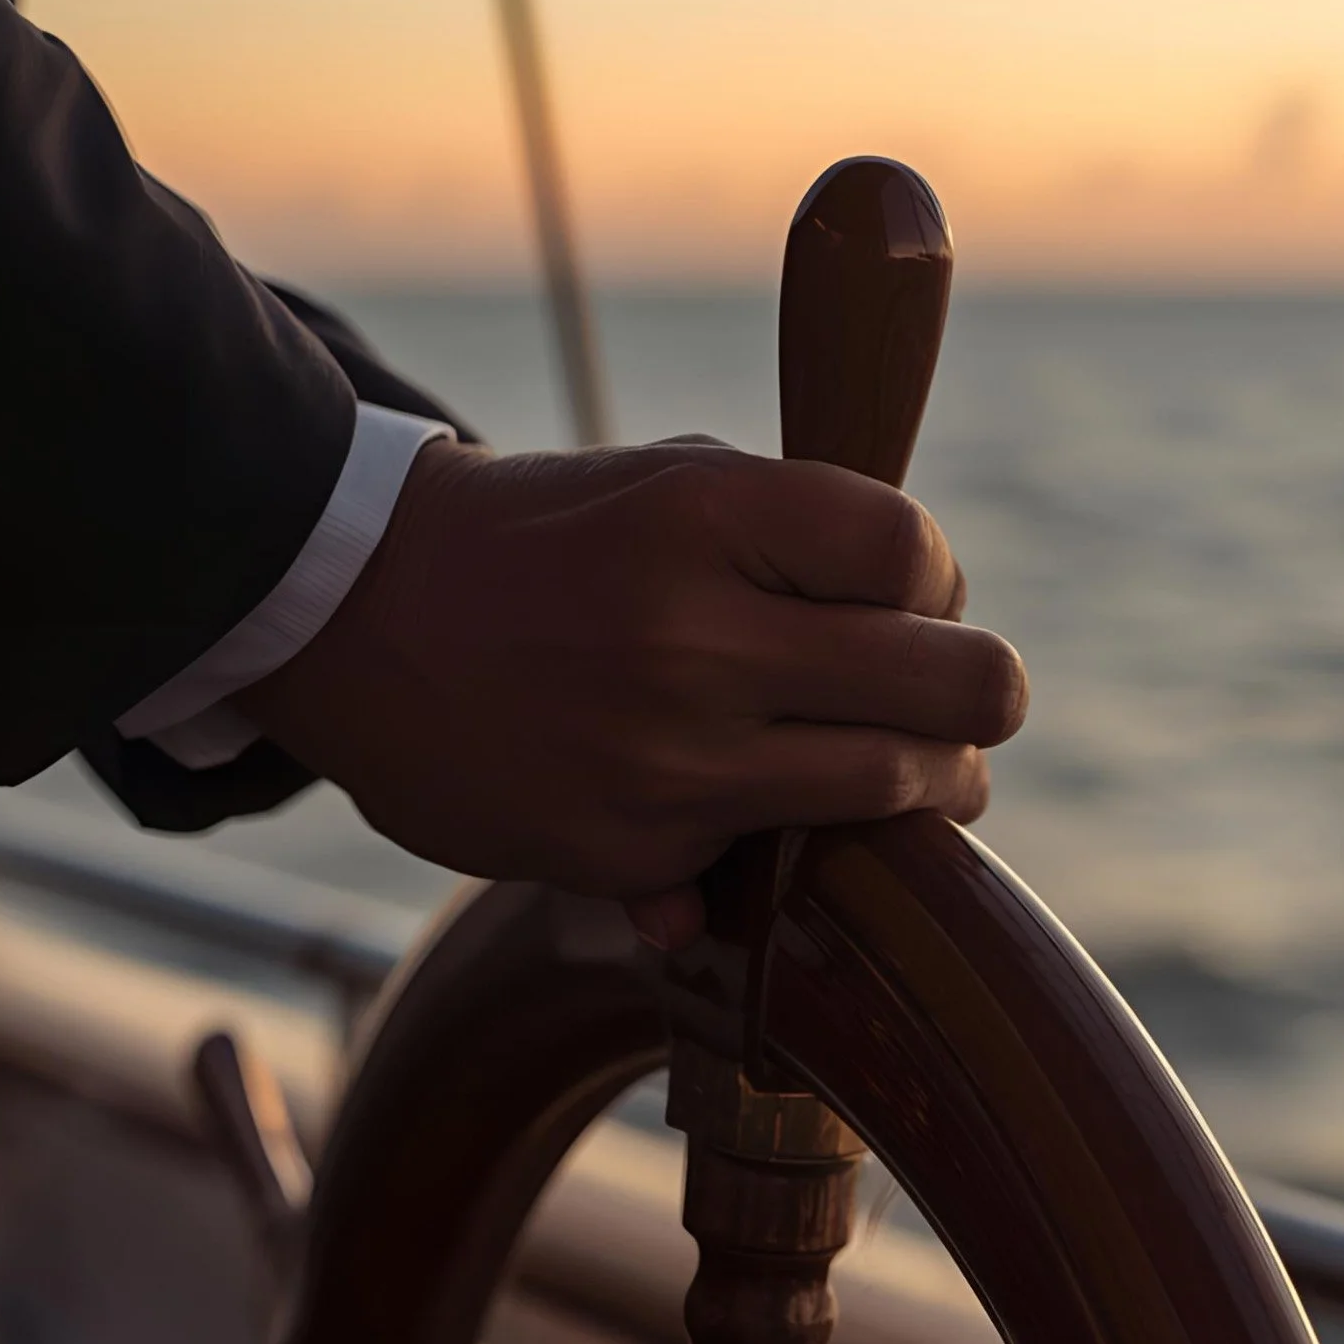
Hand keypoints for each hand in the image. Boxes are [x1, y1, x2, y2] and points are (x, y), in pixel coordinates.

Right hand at [236, 437, 1027, 947]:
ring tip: (927, 774)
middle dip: (987, 697)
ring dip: (937, 787)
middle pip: (949, 684)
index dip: (940, 579)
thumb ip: (795, 528)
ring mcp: (663, 760)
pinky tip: (764, 814)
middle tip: (981, 705)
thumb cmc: (541, 542)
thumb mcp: (663, 479)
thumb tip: (932, 610)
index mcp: (705, 512)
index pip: (914, 554)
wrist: (355, 618)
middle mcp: (691, 638)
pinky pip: (771, 865)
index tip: (921, 598)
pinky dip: (789, 847)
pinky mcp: (628, 854)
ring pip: (889, 790)